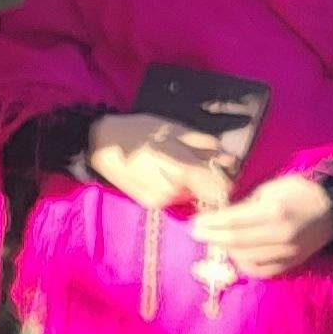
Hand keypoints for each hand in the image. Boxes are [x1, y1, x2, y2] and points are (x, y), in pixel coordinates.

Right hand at [87, 112, 231, 214]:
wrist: (103, 144)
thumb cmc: (141, 131)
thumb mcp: (178, 129)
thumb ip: (206, 146)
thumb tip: (229, 159)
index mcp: (184, 170)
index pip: (221, 187)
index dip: (225, 176)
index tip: (220, 165)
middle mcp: (175, 191)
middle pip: (207, 192)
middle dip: (206, 178)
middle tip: (194, 158)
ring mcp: (162, 200)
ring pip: (191, 195)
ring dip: (190, 182)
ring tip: (174, 163)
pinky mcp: (152, 204)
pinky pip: (175, 197)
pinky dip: (175, 186)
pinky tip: (161, 172)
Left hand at [187, 171, 332, 279]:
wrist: (332, 207)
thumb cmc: (298, 190)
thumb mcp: (269, 189)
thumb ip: (245, 205)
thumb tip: (220, 216)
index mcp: (273, 211)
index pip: (233, 221)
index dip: (211, 223)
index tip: (196, 222)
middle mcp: (280, 235)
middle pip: (235, 242)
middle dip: (212, 237)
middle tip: (196, 233)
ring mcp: (287, 252)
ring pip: (246, 259)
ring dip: (226, 251)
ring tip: (216, 241)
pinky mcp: (291, 263)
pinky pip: (262, 270)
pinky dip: (245, 264)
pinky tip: (237, 254)